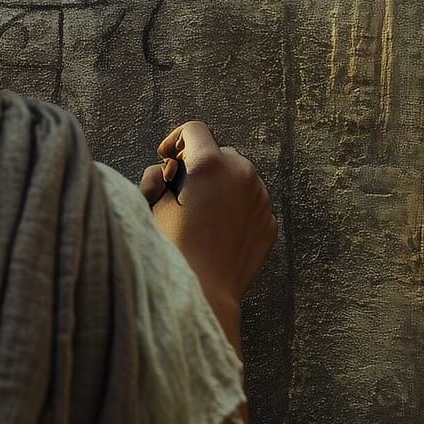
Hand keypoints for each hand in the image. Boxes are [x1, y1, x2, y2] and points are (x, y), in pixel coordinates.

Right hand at [139, 121, 276, 314]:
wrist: (206, 294)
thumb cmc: (173, 250)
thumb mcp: (153, 207)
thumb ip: (157, 178)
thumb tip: (165, 172)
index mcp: (209, 164)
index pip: (194, 129)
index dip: (176, 140)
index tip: (168, 157)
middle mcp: (241, 174)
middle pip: (219, 153)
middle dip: (199, 166)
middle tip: (180, 192)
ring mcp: (260, 198)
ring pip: (239, 178)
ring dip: (220, 186)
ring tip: (200, 215)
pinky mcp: (270, 221)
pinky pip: (252, 204)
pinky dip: (236, 209)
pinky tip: (218, 232)